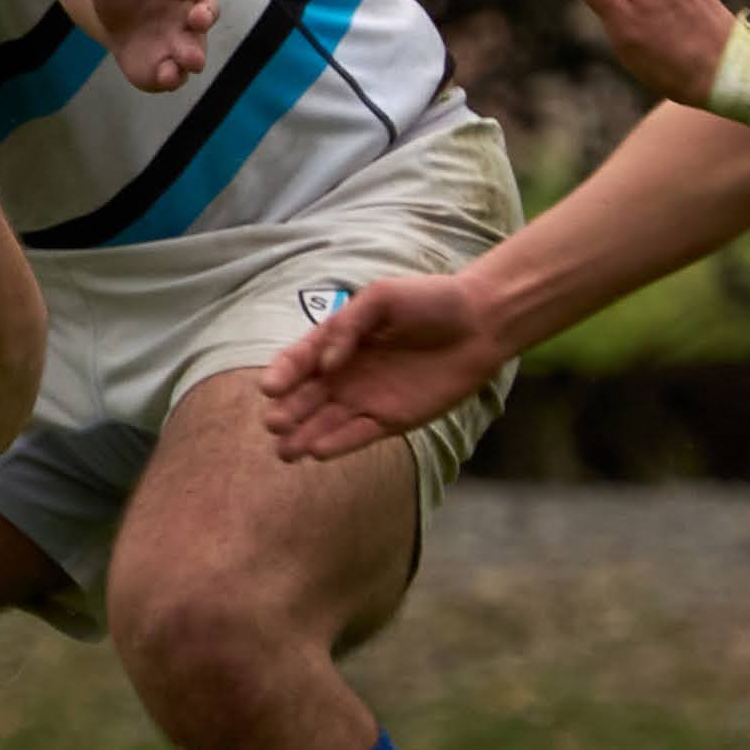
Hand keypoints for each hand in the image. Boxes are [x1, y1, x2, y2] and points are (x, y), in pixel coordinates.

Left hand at [87, 0, 214, 92]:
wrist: (109, 4)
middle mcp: (188, 12)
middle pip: (205, 16)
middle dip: (204, 20)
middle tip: (198, 22)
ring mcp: (177, 40)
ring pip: (193, 50)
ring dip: (193, 56)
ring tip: (187, 61)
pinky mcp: (161, 64)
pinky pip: (170, 74)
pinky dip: (170, 78)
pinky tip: (163, 77)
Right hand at [258, 272, 504, 459]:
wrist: (480, 324)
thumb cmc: (430, 301)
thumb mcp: (382, 297)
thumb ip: (350, 324)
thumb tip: (327, 362)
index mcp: (337, 340)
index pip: (299, 359)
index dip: (283, 374)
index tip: (270, 388)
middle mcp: (344, 373)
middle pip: (306, 396)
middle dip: (288, 411)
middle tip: (274, 424)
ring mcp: (366, 398)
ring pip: (325, 422)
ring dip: (303, 436)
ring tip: (284, 451)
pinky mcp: (390, 420)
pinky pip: (357, 434)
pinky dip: (338, 444)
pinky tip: (317, 451)